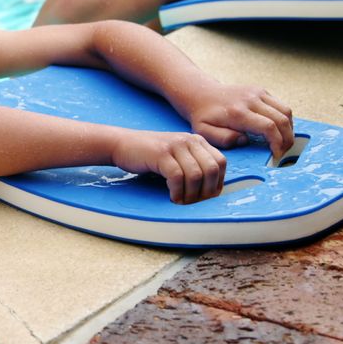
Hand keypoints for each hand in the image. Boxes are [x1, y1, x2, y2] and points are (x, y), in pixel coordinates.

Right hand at [111, 131, 226, 204]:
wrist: (122, 144)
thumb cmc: (149, 155)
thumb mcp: (177, 155)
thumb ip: (193, 164)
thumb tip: (211, 190)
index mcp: (196, 140)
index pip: (220, 162)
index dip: (217, 182)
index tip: (206, 195)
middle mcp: (189, 140)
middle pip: (212, 169)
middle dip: (206, 191)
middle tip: (194, 203)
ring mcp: (175, 145)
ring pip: (196, 175)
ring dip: (191, 194)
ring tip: (182, 202)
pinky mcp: (161, 154)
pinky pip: (177, 177)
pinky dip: (177, 192)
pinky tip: (172, 197)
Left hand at [185, 84, 293, 159]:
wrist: (202, 94)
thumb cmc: (203, 116)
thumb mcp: (204, 132)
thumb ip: (223, 139)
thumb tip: (245, 140)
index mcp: (238, 112)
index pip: (268, 127)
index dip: (277, 143)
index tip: (276, 155)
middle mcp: (250, 99)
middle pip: (281, 119)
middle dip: (287, 139)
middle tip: (284, 152)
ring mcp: (257, 93)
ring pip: (286, 111)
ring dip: (289, 129)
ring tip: (283, 142)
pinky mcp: (261, 91)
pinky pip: (281, 105)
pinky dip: (285, 119)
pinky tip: (278, 130)